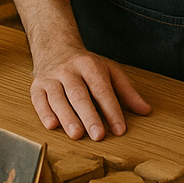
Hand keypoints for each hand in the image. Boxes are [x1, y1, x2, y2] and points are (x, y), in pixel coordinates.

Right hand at [30, 43, 150, 141]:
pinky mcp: (37, 86)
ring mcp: (51, 78)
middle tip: (98, 135)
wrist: (55, 47)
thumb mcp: (109, 71)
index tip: (120, 129)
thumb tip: (146, 110)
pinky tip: (52, 125)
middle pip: (79, 94)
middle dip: (89, 115)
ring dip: (67, 117)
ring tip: (76, 134)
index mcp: (90, 65)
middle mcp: (69, 70)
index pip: (102, 89)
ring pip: (59, 98)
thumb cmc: (86, 65)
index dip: (111, 109)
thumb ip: (126, 92)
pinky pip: (39, 100)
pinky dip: (44, 112)